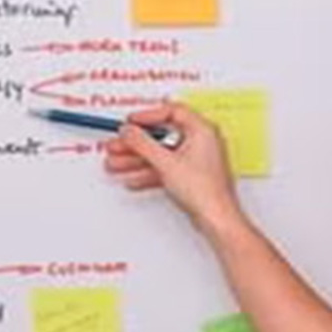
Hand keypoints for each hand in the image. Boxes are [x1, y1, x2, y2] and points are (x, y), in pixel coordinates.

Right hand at [103, 103, 242, 229]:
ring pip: (162, 154)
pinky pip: (166, 168)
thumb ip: (143, 144)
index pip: (173, 112)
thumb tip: (129, 131)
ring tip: (116, 163)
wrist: (215, 218)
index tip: (131, 122)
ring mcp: (197, 160)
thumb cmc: (204, 190)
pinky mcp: (192, 176)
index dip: (149, 115)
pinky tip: (133, 178)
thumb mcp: (166, 162)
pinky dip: (149, 172)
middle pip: (163, 135)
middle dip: (136, 142)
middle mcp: (202, 142)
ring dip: (138, 159)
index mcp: (202, 131)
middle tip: (118, 144)